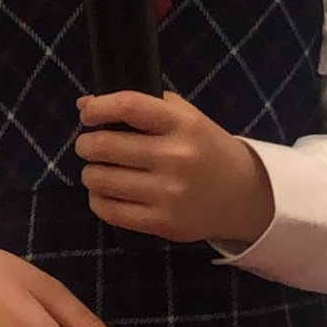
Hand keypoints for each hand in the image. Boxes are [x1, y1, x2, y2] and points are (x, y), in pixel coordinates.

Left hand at [76, 91, 275, 248]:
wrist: (242, 194)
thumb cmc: (205, 149)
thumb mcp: (185, 117)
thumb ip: (140, 105)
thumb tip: (84, 104)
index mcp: (182, 124)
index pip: (129, 106)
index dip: (99, 108)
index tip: (88, 114)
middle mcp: (175, 157)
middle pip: (106, 145)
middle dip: (87, 144)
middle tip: (89, 146)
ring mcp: (168, 192)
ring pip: (101, 180)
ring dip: (90, 173)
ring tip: (98, 171)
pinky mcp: (162, 222)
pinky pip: (110, 211)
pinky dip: (98, 200)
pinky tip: (105, 193)